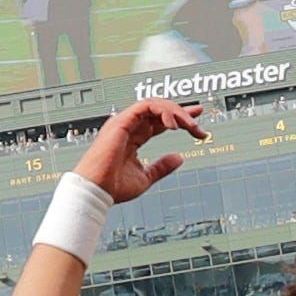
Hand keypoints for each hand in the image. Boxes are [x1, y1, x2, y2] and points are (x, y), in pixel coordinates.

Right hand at [72, 99, 207, 205]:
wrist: (97, 190)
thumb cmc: (113, 187)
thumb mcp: (145, 177)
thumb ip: (161, 166)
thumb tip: (179, 158)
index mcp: (133, 137)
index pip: (159, 121)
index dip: (179, 119)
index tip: (196, 123)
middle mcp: (129, 126)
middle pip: (159, 110)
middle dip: (182, 113)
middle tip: (199, 123)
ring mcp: (125, 122)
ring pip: (155, 105)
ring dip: (176, 112)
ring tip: (190, 126)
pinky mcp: (122, 121)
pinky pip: (146, 106)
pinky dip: (163, 111)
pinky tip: (174, 125)